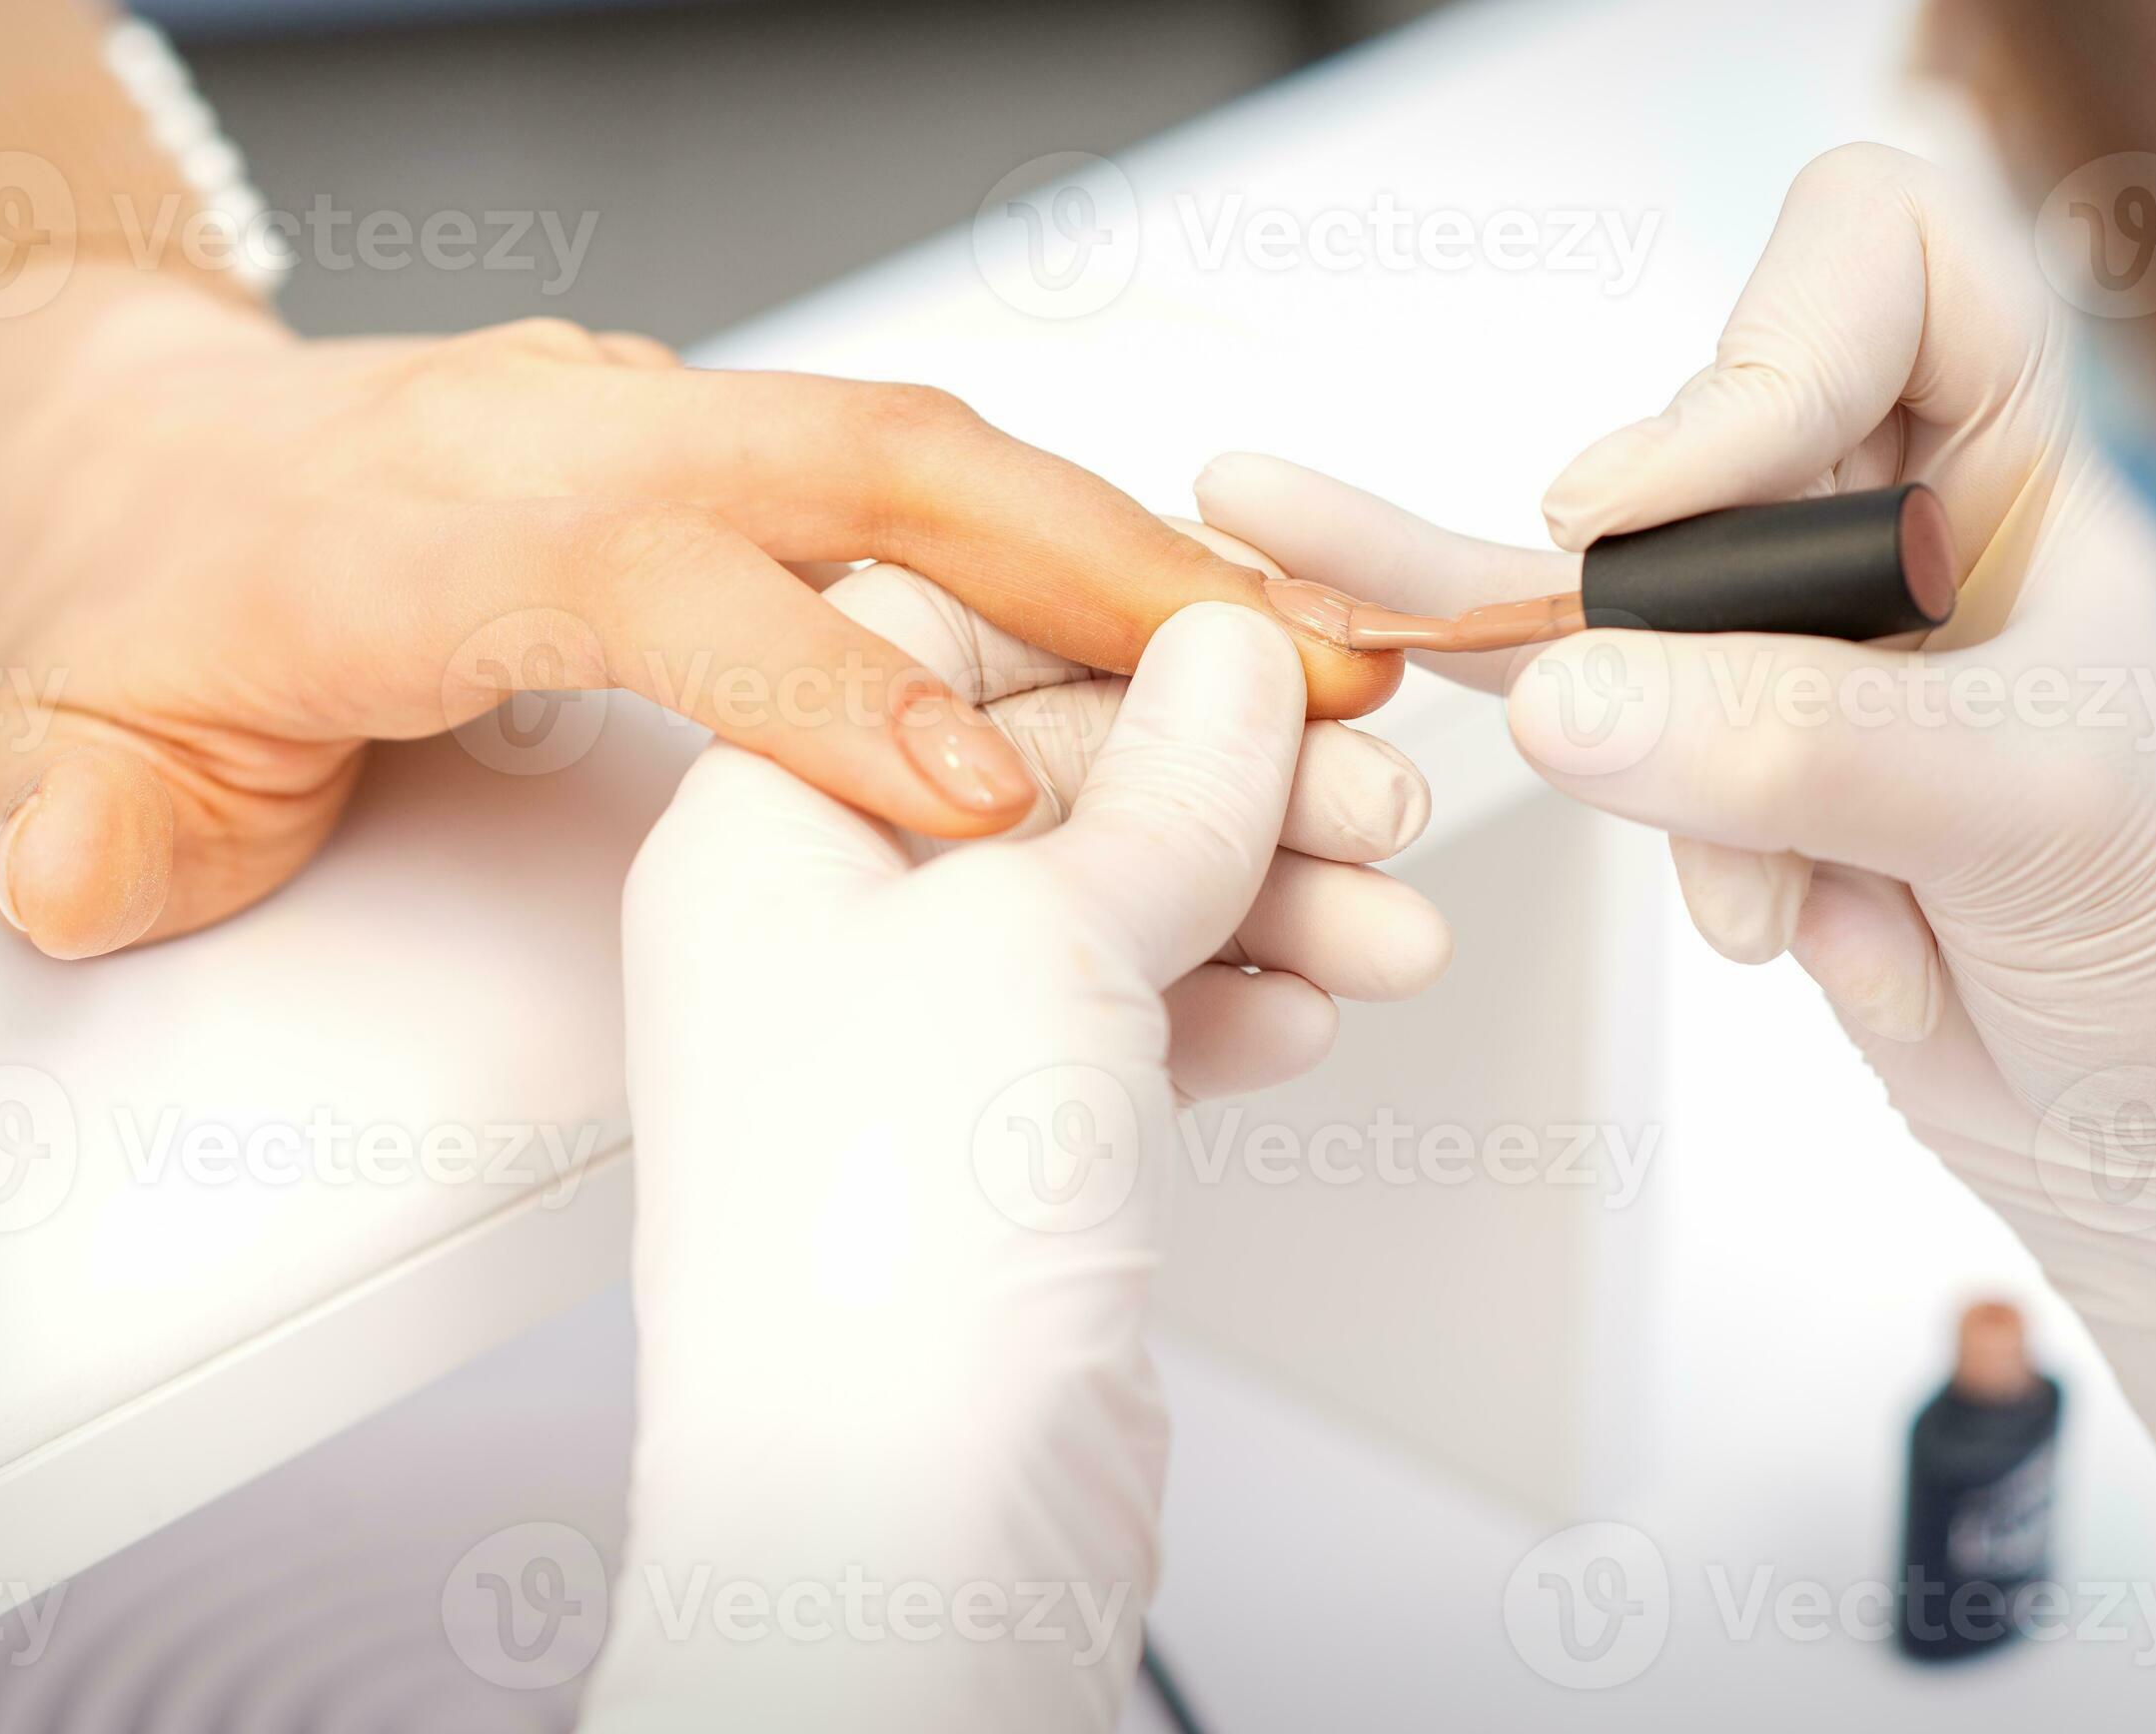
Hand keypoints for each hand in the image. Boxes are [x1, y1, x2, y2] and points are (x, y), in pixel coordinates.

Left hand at [0, 270, 1399, 958]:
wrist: (176, 456)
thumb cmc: (166, 591)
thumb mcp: (81, 732)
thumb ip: (91, 823)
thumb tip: (101, 878)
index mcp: (458, 516)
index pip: (672, 582)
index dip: (830, 691)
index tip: (983, 802)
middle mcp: (611, 444)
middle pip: (889, 468)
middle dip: (1101, 579)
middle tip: (1289, 689)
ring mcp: (699, 436)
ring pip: (960, 469)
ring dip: (1144, 571)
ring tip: (1323, 676)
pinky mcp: (756, 467)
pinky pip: (954, 502)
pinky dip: (1092, 570)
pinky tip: (1212, 657)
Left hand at [597, 593, 1445, 1730]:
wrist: (896, 1537)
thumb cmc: (886, 1247)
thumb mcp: (1045, 937)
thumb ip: (1166, 779)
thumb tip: (1229, 657)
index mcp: (767, 825)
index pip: (941, 632)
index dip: (1120, 617)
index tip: (1269, 627)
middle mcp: (824, 925)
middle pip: (1060, 771)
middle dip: (1239, 779)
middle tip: (1380, 792)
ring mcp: (910, 1042)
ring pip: (1118, 902)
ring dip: (1271, 897)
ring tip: (1389, 928)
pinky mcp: (994, 1151)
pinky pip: (1131, 1024)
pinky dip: (1230, 1007)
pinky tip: (1304, 1015)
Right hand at [1201, 145, 2155, 1575]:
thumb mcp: (2059, 822)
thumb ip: (1809, 741)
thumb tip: (1560, 694)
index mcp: (2046, 460)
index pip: (1887, 255)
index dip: (1758, 352)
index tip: (1657, 518)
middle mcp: (1912, 523)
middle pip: (1703, 441)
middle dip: (1680, 621)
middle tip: (1711, 769)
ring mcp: (1803, 655)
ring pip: (1609, 593)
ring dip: (1632, 747)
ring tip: (1732, 892)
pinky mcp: (1724, 776)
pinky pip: (1556, 689)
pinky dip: (1443, 643)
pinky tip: (1290, 559)